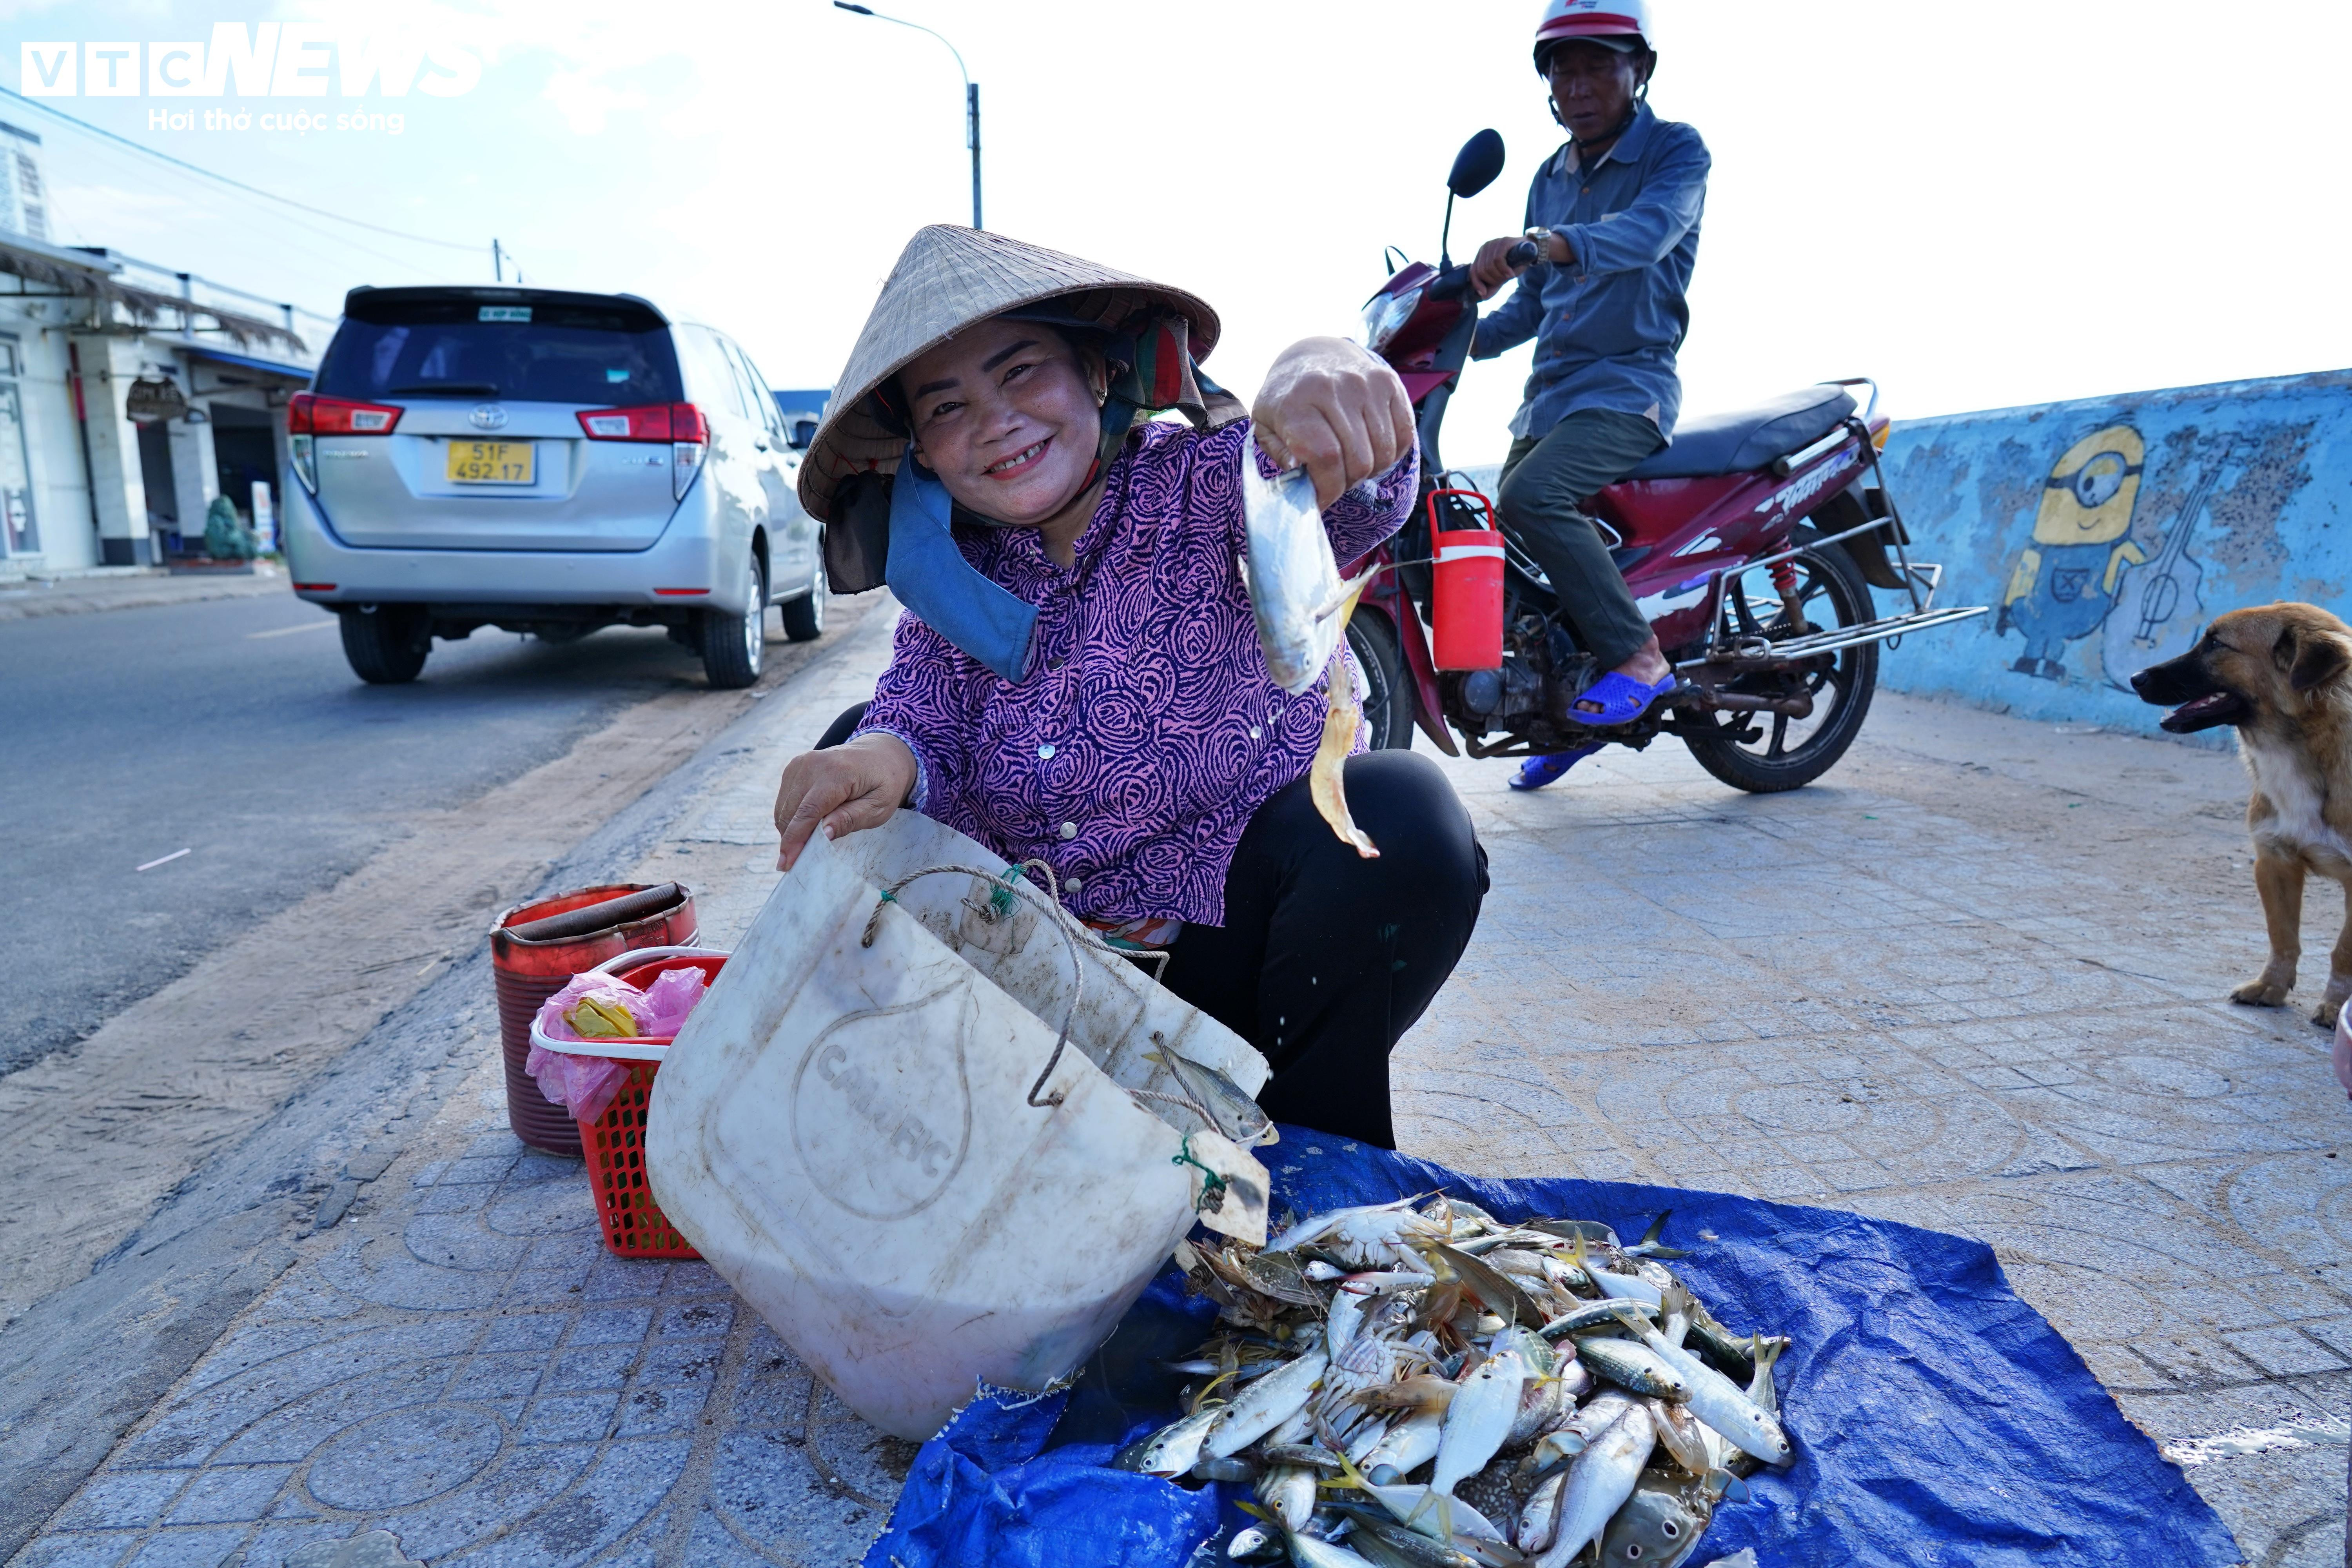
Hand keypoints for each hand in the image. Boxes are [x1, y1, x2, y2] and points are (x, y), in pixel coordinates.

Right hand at [772, 733, 917, 871]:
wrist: (879, 754)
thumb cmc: (883, 783)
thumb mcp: (878, 807)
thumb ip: (851, 819)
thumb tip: (823, 834)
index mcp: (837, 772)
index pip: (808, 811)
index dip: (795, 840)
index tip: (786, 864)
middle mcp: (813, 764)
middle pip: (791, 812)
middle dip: (791, 840)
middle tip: (801, 861)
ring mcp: (801, 763)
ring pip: (783, 808)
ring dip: (791, 829)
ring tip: (811, 839)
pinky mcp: (795, 766)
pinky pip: (784, 800)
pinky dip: (792, 817)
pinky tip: (809, 823)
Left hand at [1252, 337, 1416, 508]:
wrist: (1315, 356)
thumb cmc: (1289, 400)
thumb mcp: (1266, 425)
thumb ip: (1279, 453)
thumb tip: (1300, 474)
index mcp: (1297, 402)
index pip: (1326, 457)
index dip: (1328, 488)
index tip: (1321, 499)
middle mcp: (1334, 388)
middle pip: (1358, 460)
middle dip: (1347, 482)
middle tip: (1335, 480)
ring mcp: (1366, 383)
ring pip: (1383, 453)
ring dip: (1369, 470)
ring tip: (1350, 463)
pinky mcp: (1389, 383)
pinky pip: (1403, 436)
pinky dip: (1390, 454)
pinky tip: (1370, 448)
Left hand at [1471, 235, 1530, 299]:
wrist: (1531, 251)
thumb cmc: (1514, 263)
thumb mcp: (1502, 277)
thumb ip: (1493, 286)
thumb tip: (1483, 297)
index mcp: (1481, 255)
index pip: (1473, 271)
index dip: (1477, 284)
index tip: (1483, 293)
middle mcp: (1485, 247)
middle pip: (1481, 271)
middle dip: (1493, 280)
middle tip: (1504, 280)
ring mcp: (1493, 243)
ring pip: (1489, 266)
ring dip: (1500, 276)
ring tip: (1509, 276)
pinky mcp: (1503, 241)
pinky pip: (1498, 260)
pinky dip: (1504, 270)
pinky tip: (1511, 274)